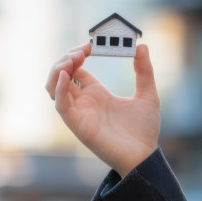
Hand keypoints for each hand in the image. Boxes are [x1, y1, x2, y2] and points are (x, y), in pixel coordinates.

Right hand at [45, 42, 160, 174]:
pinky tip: (66, 76)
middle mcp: (84, 102)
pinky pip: (61, 106)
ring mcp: (79, 112)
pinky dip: (59, 89)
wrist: (145, 155)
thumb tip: (142, 46)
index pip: (76, 69)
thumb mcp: (147, 94)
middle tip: (81, 50)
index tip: (90, 44)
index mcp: (97, 94)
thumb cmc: (144, 130)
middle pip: (61, 75)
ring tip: (72, 59)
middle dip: (66, 58)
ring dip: (58, 70)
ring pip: (54, 88)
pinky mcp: (78, 124)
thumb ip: (144, 71)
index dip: (78, 54)